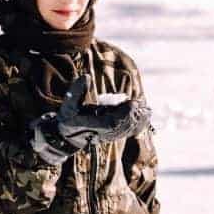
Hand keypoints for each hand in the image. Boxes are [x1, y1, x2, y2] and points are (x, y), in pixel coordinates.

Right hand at [29, 74, 150, 163]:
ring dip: (138, 119)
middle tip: (141, 103)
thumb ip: (76, 91)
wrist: (69, 135)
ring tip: (146, 108)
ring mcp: (108, 136)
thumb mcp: (68, 104)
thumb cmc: (69, 117)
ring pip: (126, 130)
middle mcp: (100, 133)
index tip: (132, 103)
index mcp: (90, 125)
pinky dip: (139, 124)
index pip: (110, 123)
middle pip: (122, 127)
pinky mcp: (113, 135)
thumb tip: (86, 77)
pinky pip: (128, 132)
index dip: (123, 114)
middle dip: (133, 115)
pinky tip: (146, 115)